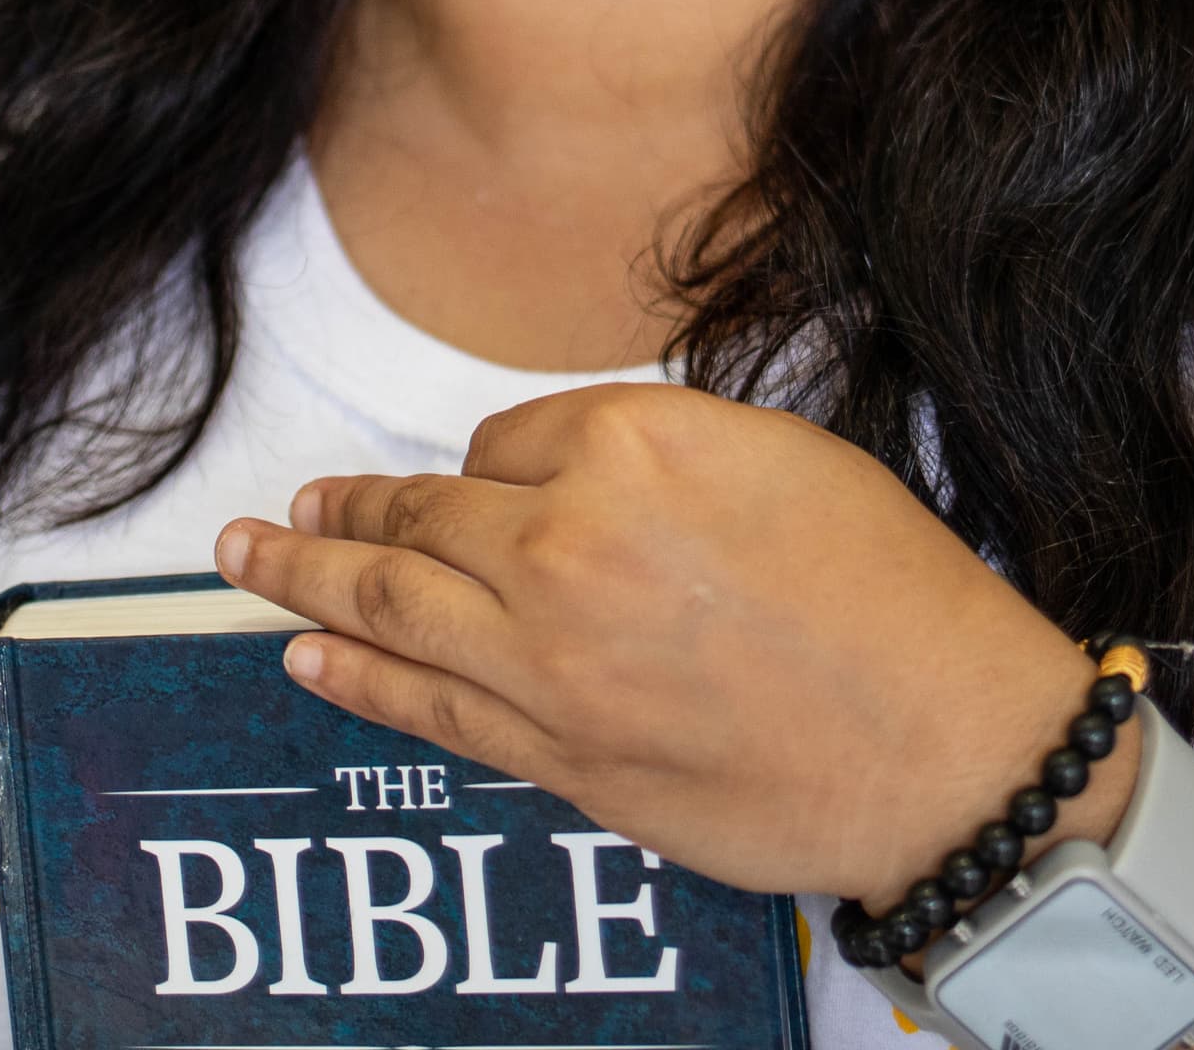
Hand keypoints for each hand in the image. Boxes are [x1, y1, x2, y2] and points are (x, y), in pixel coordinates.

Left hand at [212, 383, 1133, 902]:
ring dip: (306, 579)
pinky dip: (356, 679)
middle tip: (286, 505)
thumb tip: (570, 473)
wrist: (945, 746)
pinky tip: (309, 655)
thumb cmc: (892, 592)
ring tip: (248, 558)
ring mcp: (548, 659)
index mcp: (631, 446)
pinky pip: (425, 708)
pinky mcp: (557, 754)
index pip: (506, 439)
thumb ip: (655, 450)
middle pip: (422, 516)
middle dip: (343, 507)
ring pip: (393, 606)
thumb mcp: (782, 455)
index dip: (496, 459)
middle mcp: (566, 543)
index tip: (489, 475)